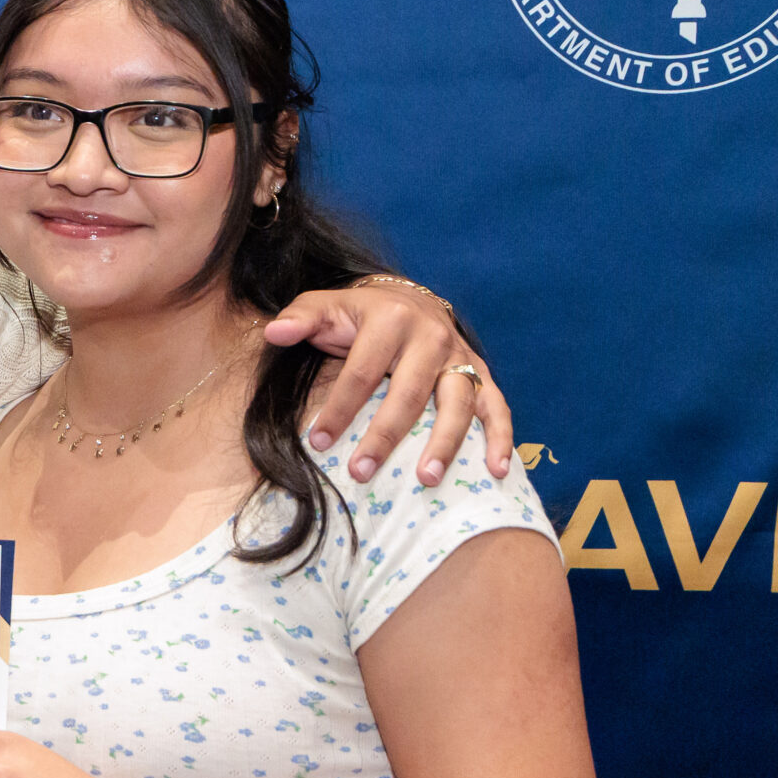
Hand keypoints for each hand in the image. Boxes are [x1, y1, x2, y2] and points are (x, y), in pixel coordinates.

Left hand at [264, 283, 512, 485]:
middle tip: (362, 471)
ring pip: (457, 403)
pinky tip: (498, 471)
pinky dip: (502, 438)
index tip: (319, 442)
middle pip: (409, 393)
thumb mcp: (326, 307)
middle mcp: (431, 337)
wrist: (408, 299)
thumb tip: (275, 332)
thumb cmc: (359, 314)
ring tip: (426, 479)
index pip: (361, 372)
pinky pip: (497, 406)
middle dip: (384, 436)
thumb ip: (300, 318)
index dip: (339, 409)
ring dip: (444, 443)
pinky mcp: (481, 372)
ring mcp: (459, 356)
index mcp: (390, 320)